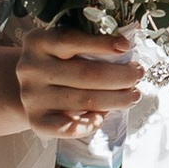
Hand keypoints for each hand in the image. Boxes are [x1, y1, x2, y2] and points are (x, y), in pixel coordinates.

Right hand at [9, 26, 143, 136]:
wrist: (30, 89)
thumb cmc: (57, 64)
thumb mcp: (63, 48)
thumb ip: (86, 47)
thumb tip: (125, 53)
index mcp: (38, 42)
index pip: (72, 40)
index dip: (102, 43)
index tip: (126, 46)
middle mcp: (31, 68)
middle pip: (86, 73)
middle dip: (120, 75)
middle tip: (138, 74)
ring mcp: (32, 96)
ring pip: (84, 99)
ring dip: (116, 99)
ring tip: (133, 95)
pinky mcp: (36, 121)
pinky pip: (69, 127)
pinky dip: (91, 123)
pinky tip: (104, 116)